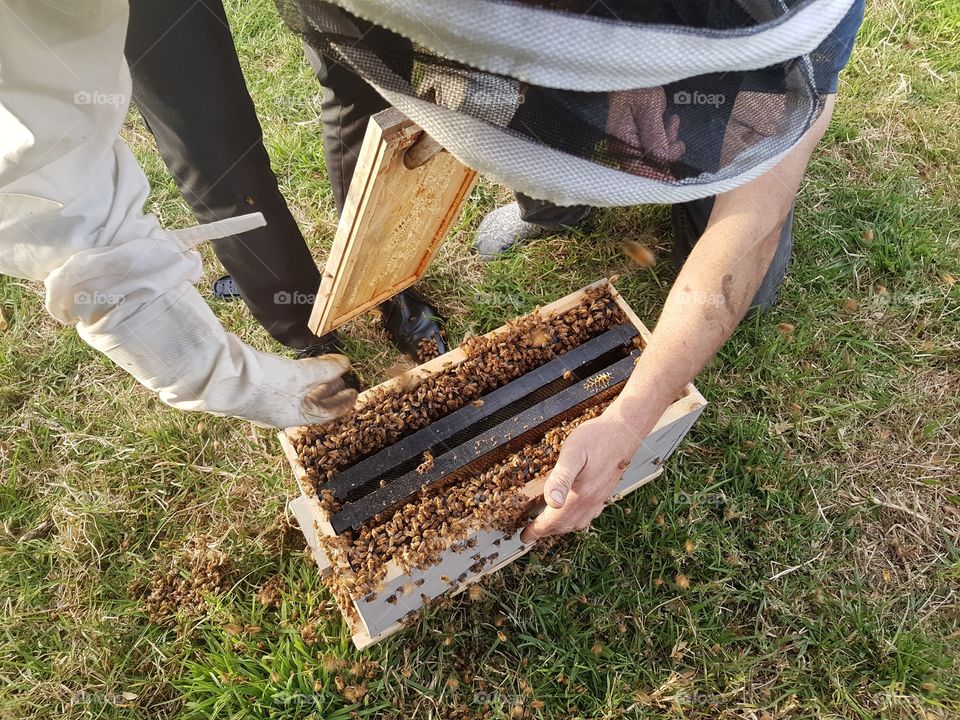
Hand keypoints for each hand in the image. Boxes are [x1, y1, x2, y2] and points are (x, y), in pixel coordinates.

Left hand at [520, 403, 654, 542]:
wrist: (624, 431)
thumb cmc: (598, 437)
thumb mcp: (573, 453)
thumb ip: (561, 478)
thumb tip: (552, 502)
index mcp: (580, 494)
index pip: (554, 521)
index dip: (537, 530)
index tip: (524, 536)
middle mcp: (591, 500)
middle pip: (564, 525)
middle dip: (546, 532)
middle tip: (531, 533)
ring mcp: (599, 498)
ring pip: (577, 523)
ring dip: (561, 528)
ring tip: (548, 527)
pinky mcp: (605, 492)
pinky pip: (589, 515)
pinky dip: (576, 520)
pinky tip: (573, 514)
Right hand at [606, 88, 685, 179]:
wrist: (633, 69)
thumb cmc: (637, 84)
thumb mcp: (650, 108)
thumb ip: (655, 137)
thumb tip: (663, 161)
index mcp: (620, 139)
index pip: (640, 167)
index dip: (659, 170)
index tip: (675, 162)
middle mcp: (621, 144)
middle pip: (646, 163)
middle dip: (665, 154)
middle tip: (677, 141)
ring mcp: (627, 140)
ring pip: (651, 154)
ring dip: (666, 143)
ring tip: (673, 123)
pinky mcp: (634, 135)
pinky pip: (651, 145)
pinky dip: (663, 137)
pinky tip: (670, 122)